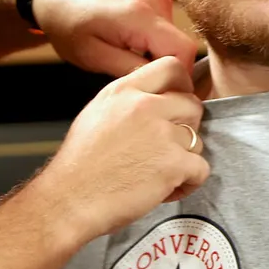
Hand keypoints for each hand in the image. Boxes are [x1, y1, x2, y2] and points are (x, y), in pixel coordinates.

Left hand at [32, 0, 198, 76]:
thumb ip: (132, 71)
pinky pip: (166, 27)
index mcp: (140, 15)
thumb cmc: (67, 23)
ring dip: (157, 53)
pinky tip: (129, 42)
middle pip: (181, 46)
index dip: (177, 76)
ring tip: (126, 54)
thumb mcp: (94, 56)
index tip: (159, 89)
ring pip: (174, 38)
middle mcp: (155, 0)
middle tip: (134, 74)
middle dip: (163, 66)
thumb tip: (163, 84)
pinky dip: (154, 41)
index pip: (184, 52)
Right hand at [33, 56, 209, 244]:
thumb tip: (156, 100)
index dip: (183, 87)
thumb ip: (128, 102)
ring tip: (157, 176)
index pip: (171, 67)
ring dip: (184, 161)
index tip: (178, 106)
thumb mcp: (97, 115)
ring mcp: (162, 134)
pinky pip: (201, 169)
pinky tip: (164, 190)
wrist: (68, 201)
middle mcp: (145, 106)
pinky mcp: (173, 164)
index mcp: (124, 91)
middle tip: (166, 149)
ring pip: (197, 141)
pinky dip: (188, 184)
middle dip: (186, 128)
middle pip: (192, 105)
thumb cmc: (78, 167)